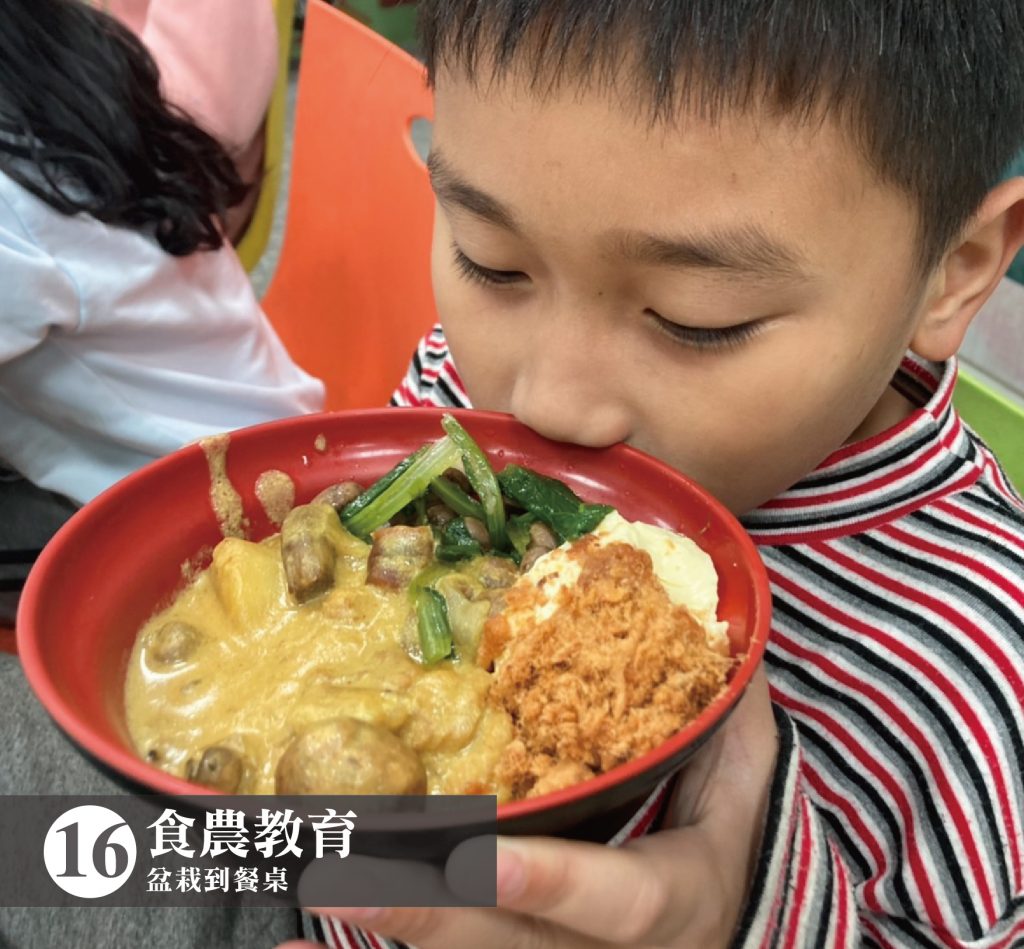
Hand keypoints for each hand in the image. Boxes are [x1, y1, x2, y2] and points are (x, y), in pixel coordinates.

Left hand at [278, 665, 777, 948]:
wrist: (721, 932)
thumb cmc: (727, 855)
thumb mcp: (747, 794)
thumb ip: (733, 725)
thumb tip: (722, 636)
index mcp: (669, 902)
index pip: (612, 900)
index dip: (548, 881)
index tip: (477, 857)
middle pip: (508, 948)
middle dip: (426, 916)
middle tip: (338, 880)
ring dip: (393, 929)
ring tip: (316, 892)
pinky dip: (387, 941)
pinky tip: (311, 933)